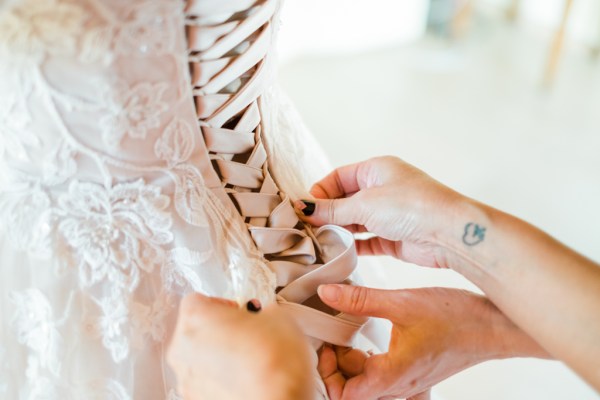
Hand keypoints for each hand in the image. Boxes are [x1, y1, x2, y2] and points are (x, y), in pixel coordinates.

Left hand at [167, 295, 313, 399]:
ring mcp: (187, 380)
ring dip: (219, 355)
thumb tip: (262, 317)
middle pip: (195, 330)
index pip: (197, 300)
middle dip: (219, 330)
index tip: (240, 312)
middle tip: (248, 334)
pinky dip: (221, 379)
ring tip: (250, 361)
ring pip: (199, 358)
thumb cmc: (275, 359)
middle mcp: (182, 348)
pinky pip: (206, 382)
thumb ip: (260, 312)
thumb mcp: (277, 316)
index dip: (221, 304)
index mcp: (195, 318)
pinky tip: (246, 380)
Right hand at [296, 156, 463, 267]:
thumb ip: (332, 209)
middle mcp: (383, 189)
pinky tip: (337, 253)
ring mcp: (389, 214)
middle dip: (327, 213)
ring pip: (354, 221)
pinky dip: (352, 246)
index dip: (320, 192)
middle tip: (307, 228)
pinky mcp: (394, 237)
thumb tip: (305, 208)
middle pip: (345, 200)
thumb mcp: (364, 204)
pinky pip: (366, 240)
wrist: (448, 233)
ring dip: (338, 231)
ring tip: (318, 242)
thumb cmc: (411, 206)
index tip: (305, 209)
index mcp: (376, 169)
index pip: (338, 177)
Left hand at [316, 284, 548, 399]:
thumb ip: (360, 299)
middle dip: (338, 367)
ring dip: (354, 365)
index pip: (345, 396)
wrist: (495, 327)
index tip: (328, 345)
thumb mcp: (402, 302)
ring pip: (368, 386)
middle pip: (353, 391)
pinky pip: (385, 380)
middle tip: (336, 336)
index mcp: (392, 376)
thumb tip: (326, 291)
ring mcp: (410, 383)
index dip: (328, 374)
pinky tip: (372, 343)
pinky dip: (371, 365)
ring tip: (352, 336)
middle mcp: (399, 386)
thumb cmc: (455, 317)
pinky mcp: (417, 375)